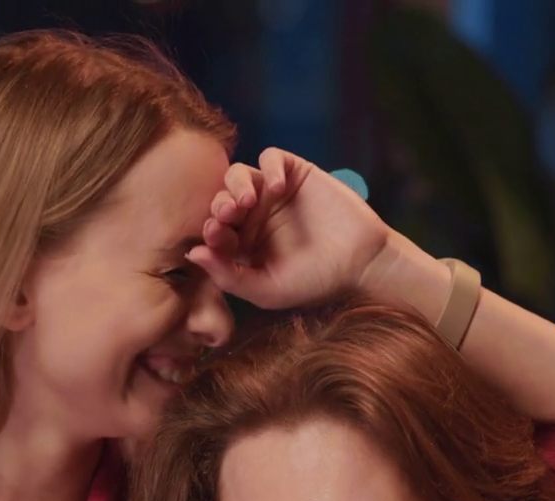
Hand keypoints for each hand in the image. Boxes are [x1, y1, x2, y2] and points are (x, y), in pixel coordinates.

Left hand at [187, 148, 392, 311]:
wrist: (362, 263)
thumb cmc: (314, 282)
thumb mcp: (266, 289)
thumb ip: (228, 276)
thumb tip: (192, 254)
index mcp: (241, 245)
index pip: (213, 231)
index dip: (209, 231)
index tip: (214, 237)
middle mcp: (252, 217)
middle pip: (221, 199)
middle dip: (219, 207)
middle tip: (228, 216)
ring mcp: (272, 194)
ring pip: (238, 175)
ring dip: (236, 185)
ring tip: (248, 203)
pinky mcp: (295, 174)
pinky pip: (271, 157)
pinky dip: (269, 167)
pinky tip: (277, 188)